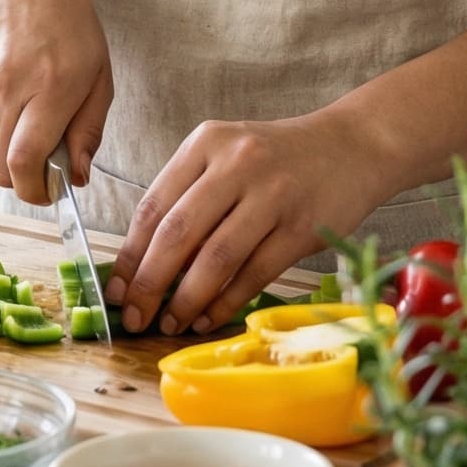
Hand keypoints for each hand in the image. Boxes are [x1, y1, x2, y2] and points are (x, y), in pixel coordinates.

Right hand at [0, 0, 112, 204]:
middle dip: (24, 179)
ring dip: (6, 155)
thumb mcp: (99, 74)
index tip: (48, 192)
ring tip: (28, 123)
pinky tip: (10, 102)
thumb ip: (88, 130)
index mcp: (49, 87)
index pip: (25, 162)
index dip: (35, 191)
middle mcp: (6, 87)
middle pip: (1, 168)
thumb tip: (76, 177)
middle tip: (44, 166)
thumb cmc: (67, 25)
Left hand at [107, 111, 388, 335]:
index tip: (116, 290)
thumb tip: (145, 265)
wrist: (350, 147)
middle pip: (178, 233)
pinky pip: (253, 274)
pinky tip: (207, 319)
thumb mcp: (227, 158)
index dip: (130, 254)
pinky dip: (224, 303)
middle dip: (149, 284)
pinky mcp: (301, 227)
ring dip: (186, 300)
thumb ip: (189, 199)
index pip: (154, 205)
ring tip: (170, 323)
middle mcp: (237, 163)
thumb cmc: (277, 159)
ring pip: (215, 259)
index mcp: (207, 143)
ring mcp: (272, 194)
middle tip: (135, 317)